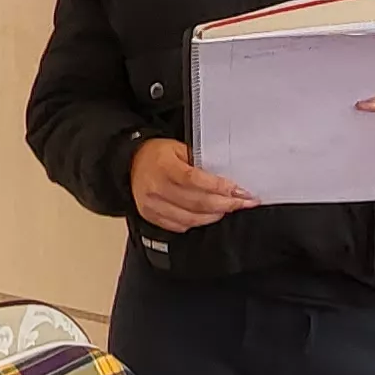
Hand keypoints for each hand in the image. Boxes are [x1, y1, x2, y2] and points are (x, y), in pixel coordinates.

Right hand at [130, 137, 253, 232]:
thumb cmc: (158, 155)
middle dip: (226, 204)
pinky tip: (208, 216)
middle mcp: (156, 188)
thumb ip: (200, 163)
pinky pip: (180, 226)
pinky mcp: (151, 216)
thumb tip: (226, 180)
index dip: (220, 188)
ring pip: (191, 218)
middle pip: (197, 203)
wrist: (131, 164)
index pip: (196, 180)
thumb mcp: (179, 149)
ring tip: (228, 209)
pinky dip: (198, 223)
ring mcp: (153, 205)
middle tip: (243, 202)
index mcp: (164, 166)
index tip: (240, 191)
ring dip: (214, 216)